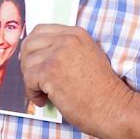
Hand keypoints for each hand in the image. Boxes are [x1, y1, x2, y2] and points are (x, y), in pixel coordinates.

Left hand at [19, 25, 133, 136]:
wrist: (113, 108)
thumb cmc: (101, 90)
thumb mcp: (88, 56)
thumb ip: (66, 49)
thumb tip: (37, 53)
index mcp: (75, 34)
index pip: (40, 30)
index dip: (32, 46)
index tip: (32, 60)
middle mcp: (66, 40)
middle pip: (29, 44)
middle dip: (27, 63)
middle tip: (34, 79)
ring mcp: (57, 55)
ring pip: (27, 63)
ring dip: (31, 80)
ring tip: (43, 93)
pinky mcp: (49, 72)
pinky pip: (28, 80)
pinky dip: (32, 93)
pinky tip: (43, 100)